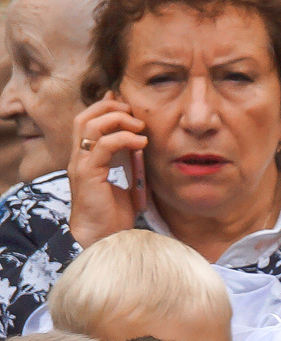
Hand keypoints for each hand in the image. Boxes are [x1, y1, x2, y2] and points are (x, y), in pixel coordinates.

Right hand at [65, 96, 149, 248]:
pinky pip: (103, 145)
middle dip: (109, 108)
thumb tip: (141, 147)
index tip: (124, 103)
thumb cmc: (114, 216)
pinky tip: (141, 143)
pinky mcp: (88, 173)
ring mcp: (81, 164)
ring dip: (117, 120)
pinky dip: (123, 139)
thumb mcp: (128, 186)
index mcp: (86, 158)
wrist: (104, 237)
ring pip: (90, 125)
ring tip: (139, 125)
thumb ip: (132, 166)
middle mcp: (79, 157)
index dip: (103, 108)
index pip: (88, 122)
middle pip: (85, 117)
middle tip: (133, 111)